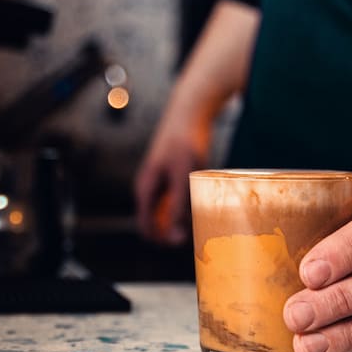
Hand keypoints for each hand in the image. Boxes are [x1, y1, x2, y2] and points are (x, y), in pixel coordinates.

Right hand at [133, 119, 208, 245]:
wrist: (190, 110)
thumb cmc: (186, 141)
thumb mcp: (183, 177)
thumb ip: (179, 208)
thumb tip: (176, 238)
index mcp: (145, 190)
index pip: (146, 229)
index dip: (163, 241)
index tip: (186, 241)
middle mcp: (149, 187)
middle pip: (158, 222)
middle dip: (175, 230)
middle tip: (201, 228)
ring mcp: (160, 180)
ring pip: (169, 211)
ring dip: (184, 216)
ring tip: (205, 211)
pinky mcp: (172, 174)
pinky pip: (177, 199)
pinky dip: (189, 203)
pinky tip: (205, 196)